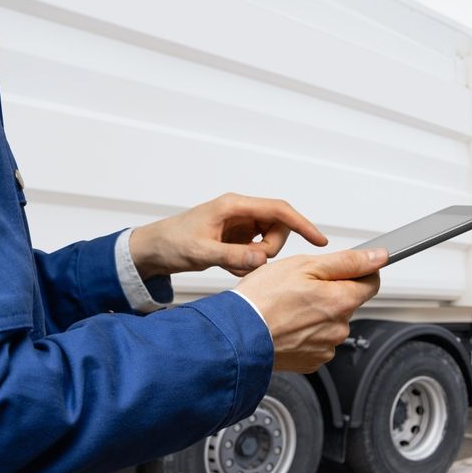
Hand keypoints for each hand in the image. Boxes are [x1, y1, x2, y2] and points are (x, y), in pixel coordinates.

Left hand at [129, 193, 327, 278]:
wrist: (153, 250)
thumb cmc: (171, 243)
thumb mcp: (201, 252)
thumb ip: (233, 256)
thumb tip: (262, 258)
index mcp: (234, 206)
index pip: (278, 210)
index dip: (302, 224)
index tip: (319, 240)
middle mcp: (240, 212)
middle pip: (278, 228)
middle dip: (269, 250)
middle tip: (247, 263)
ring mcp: (239, 225)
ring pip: (269, 242)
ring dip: (257, 259)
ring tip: (231, 265)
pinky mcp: (237, 238)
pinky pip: (256, 252)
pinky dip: (248, 263)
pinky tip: (228, 266)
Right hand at [235, 248, 386, 373]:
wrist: (237, 337)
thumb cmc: (262, 300)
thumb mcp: (305, 266)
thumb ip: (347, 261)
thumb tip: (378, 257)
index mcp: (341, 301)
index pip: (371, 282)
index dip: (359, 271)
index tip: (345, 268)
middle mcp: (339, 328)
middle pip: (346, 303)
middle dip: (329, 293)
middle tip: (300, 288)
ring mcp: (325, 347)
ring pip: (330, 323)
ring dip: (316, 314)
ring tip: (288, 308)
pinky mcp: (311, 361)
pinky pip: (316, 341)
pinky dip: (305, 333)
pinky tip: (286, 325)